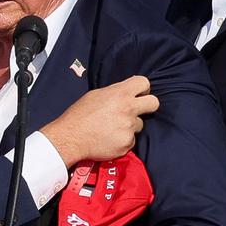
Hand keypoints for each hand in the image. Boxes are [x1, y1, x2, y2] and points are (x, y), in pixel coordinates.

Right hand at [41, 76, 159, 166]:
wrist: (71, 138)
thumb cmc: (79, 115)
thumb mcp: (95, 95)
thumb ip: (114, 92)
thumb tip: (125, 92)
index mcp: (120, 93)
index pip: (144, 83)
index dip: (142, 89)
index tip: (137, 94)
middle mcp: (128, 109)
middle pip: (154, 103)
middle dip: (148, 105)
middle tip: (136, 110)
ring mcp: (129, 127)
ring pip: (139, 124)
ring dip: (129, 126)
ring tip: (112, 128)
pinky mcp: (127, 143)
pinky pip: (131, 140)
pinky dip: (122, 140)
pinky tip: (109, 139)